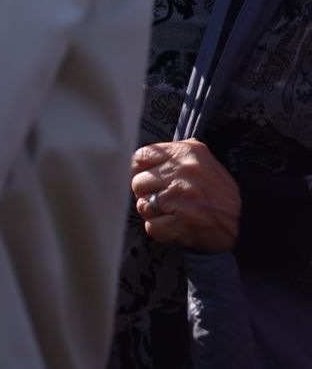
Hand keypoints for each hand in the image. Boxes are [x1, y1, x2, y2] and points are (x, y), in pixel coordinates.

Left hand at [131, 139, 240, 253]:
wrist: (249, 221)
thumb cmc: (219, 192)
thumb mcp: (200, 160)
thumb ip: (171, 156)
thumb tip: (135, 162)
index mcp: (186, 152)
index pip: (140, 157)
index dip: (140, 171)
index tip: (150, 181)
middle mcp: (183, 171)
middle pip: (137, 182)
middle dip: (148, 195)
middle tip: (166, 201)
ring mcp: (183, 197)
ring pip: (142, 206)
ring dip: (154, 214)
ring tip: (174, 214)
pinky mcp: (184, 222)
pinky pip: (152, 227)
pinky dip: (161, 231)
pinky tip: (177, 227)